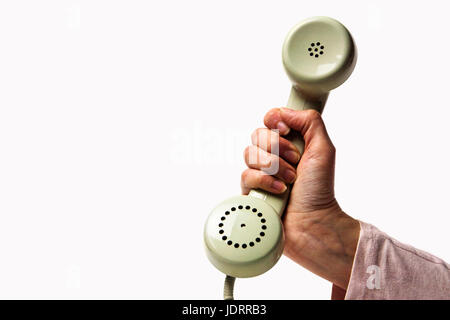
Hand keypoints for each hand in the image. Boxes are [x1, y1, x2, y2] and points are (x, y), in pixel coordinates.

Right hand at [241, 108, 359, 288]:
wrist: (312, 222)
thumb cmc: (320, 190)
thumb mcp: (323, 149)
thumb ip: (309, 122)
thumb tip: (284, 112)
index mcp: (289, 143)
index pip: (269, 119)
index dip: (275, 122)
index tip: (287, 132)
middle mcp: (273, 155)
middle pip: (257, 134)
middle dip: (277, 148)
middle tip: (295, 162)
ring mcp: (260, 173)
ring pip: (248, 153)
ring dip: (273, 167)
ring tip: (289, 180)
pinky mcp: (250, 190)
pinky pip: (245, 175)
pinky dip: (264, 181)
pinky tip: (279, 190)